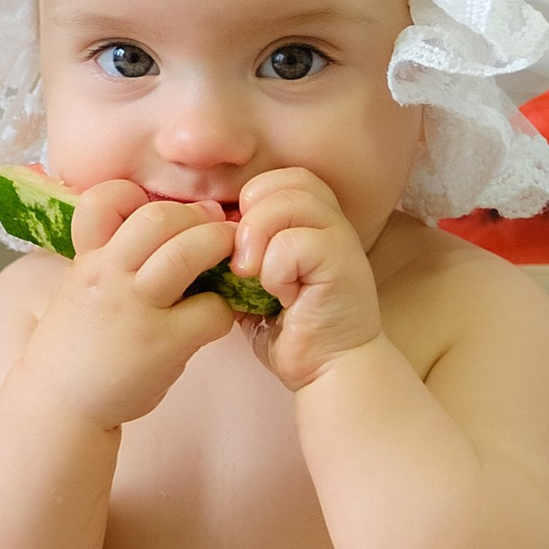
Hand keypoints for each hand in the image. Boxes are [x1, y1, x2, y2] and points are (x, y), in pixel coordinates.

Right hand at [16, 178, 235, 430]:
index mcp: (88, 258)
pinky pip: (212, 310)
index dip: (134, 194)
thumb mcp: (81, 287)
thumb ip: (111, 256)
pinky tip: (217, 316)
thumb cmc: (78, 344)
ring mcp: (135, 308)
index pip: (102, 199)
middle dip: (198, 216)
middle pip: (158, 217)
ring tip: (232, 256)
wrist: (60, 403)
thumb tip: (165, 226)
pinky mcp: (162, 344)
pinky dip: (225, 309)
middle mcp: (108, 275)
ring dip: (218, 246)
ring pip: (185, 253)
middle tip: (216, 226)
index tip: (157, 209)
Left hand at [232, 166, 383, 392]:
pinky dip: (275, 269)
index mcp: (316, 220)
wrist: (330, 371)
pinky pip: (295, 243)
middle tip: (241, 260)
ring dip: (259, 238)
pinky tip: (281, 297)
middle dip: (253, 215)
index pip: (283, 177)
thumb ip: (242, 251)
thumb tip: (204, 232)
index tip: (238, 243)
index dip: (253, 198)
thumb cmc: (292, 329)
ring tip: (252, 276)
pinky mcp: (344, 266)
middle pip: (288, 181)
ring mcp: (342, 242)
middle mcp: (334, 223)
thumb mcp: (257, 281)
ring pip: (291, 203)